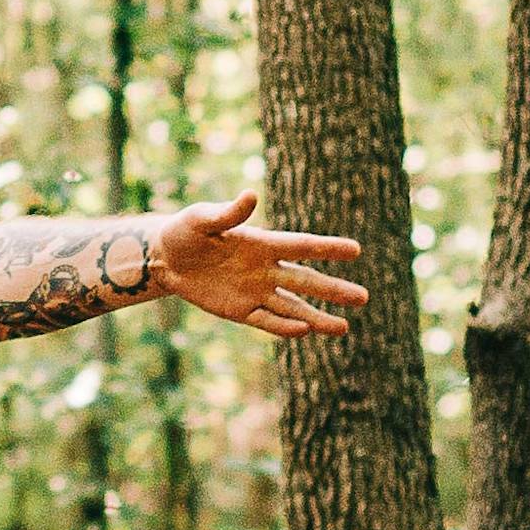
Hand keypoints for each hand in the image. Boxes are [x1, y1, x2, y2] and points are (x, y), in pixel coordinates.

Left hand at [152, 191, 368, 339]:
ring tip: (344, 328)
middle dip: (333, 290)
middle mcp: (265, 269)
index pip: (301, 247)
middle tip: (363, 298)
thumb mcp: (201, 219)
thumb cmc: (186, 231)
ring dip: (317, 318)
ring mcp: (255, 292)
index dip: (327, 249)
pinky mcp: (240, 311)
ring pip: (292, 307)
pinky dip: (283, 327)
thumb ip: (227, 213)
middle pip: (305, 281)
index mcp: (262, 243)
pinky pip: (266, 321)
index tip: (355, 250)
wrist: (166, 257)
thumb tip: (250, 197)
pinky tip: (305, 331)